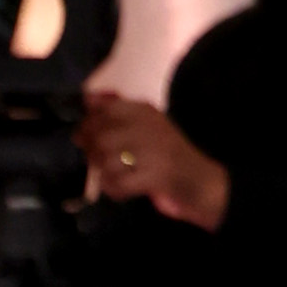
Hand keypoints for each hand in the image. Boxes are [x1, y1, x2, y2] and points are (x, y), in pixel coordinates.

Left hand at [81, 91, 227, 227]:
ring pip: (108, 160)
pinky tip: (120, 188)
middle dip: (91, 150)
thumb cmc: (166, 153)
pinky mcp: (156, 176)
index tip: (86, 134)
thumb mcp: (145, 125)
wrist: (200, 180)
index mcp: (147, 112)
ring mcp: (155, 151)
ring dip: (102, 172)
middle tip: (95, 159)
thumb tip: (88, 97)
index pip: (110, 108)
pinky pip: (119, 183)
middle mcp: (151, 126)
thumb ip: (117, 109)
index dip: (90, 122)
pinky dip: (113, 188)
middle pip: (102, 136)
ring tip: (111, 175)